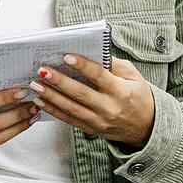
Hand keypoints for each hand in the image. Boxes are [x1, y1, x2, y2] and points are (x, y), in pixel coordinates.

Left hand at [28, 55, 156, 147]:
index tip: (66, 57)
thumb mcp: (134, 76)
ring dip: (51, 97)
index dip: (83, 66)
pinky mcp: (92, 130)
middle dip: (59, 82)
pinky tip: (41, 101)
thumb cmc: (139, 96)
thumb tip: (92, 52)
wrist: (146, 127)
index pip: (100, 77)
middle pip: (81, 94)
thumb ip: (114, 65)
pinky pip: (70, 120)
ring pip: (72, 109)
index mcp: (121, 91)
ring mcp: (100, 121)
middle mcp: (110, 108)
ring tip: (35, 86)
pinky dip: (54, 111)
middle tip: (42, 71)